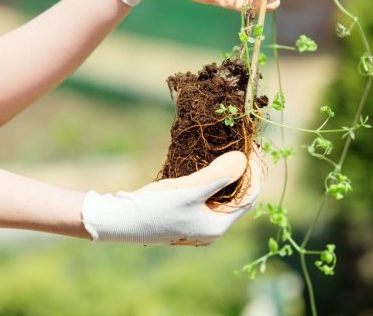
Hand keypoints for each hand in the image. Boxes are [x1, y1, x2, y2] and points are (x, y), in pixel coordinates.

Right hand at [81, 150, 261, 245]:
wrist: (118, 220)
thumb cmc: (154, 209)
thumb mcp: (190, 191)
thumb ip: (218, 175)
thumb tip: (243, 160)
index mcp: (217, 227)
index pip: (249, 197)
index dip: (253, 171)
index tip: (252, 146)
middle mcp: (210, 228)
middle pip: (237, 196)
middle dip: (241, 170)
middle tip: (241, 145)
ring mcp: (197, 222)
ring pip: (222, 195)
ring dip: (226, 173)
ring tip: (228, 150)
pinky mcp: (184, 215)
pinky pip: (207, 195)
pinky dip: (211, 178)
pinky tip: (207, 162)